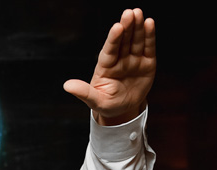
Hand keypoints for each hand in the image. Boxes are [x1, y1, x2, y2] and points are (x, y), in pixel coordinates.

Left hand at [63, 8, 155, 125]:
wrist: (124, 110)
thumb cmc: (107, 104)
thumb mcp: (95, 101)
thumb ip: (83, 92)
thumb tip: (66, 86)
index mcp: (105, 66)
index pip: (109, 50)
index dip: (113, 39)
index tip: (117, 27)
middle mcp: (119, 59)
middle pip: (123, 41)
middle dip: (126, 27)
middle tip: (130, 13)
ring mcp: (133, 60)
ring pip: (135, 41)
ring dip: (138, 27)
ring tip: (138, 14)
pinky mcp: (147, 63)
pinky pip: (148, 48)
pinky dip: (149, 36)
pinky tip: (149, 23)